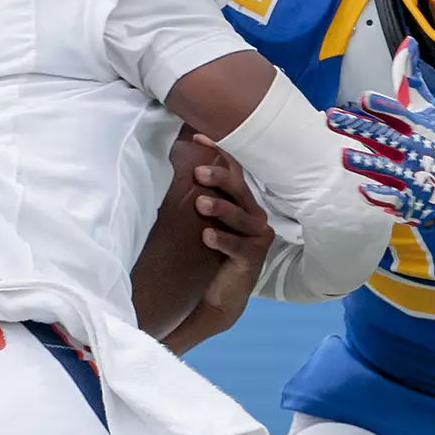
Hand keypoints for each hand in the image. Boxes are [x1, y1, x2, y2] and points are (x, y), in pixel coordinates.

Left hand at [162, 135, 273, 353]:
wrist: (221, 297)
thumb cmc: (211, 253)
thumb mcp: (205, 220)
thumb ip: (199, 195)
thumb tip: (176, 165)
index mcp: (243, 201)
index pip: (235, 170)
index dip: (220, 152)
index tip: (198, 138)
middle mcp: (254, 214)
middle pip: (240, 189)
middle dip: (220, 178)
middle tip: (198, 173)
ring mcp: (257, 236)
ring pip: (240, 216)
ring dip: (220, 208)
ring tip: (200, 204)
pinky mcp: (254, 258)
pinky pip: (238, 246)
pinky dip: (223, 240)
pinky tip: (207, 236)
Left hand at [327, 37, 434, 230]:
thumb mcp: (430, 111)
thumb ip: (412, 80)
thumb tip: (407, 42)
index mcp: (418, 127)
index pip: (399, 114)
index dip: (383, 106)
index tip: (366, 98)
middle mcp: (414, 149)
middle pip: (383, 137)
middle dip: (358, 128)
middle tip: (332, 118)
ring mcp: (412, 176)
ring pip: (385, 168)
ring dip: (365, 162)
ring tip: (344, 156)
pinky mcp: (410, 199)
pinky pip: (393, 198)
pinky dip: (379, 195)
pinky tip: (363, 189)